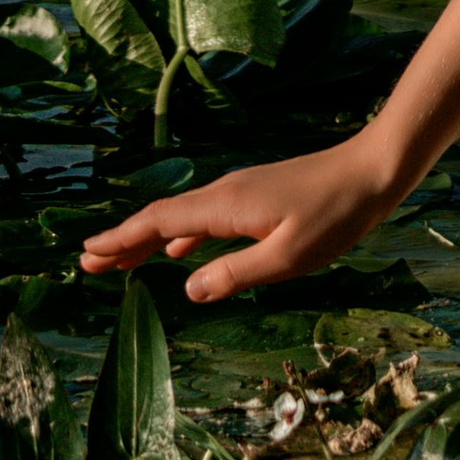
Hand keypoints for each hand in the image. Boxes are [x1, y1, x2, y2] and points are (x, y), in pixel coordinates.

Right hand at [78, 134, 400, 304]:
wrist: (371, 171)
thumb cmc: (334, 216)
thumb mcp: (286, 256)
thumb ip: (236, 274)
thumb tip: (188, 289)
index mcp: (225, 206)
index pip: (160, 223)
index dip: (123, 240)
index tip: (88, 254)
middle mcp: (225, 193)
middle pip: (163, 218)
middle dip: (125, 240)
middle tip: (88, 262)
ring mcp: (241, 192)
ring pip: (183, 218)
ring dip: (150, 239)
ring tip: (122, 261)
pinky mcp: (257, 196)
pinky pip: (205, 218)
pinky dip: (182, 236)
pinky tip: (180, 252)